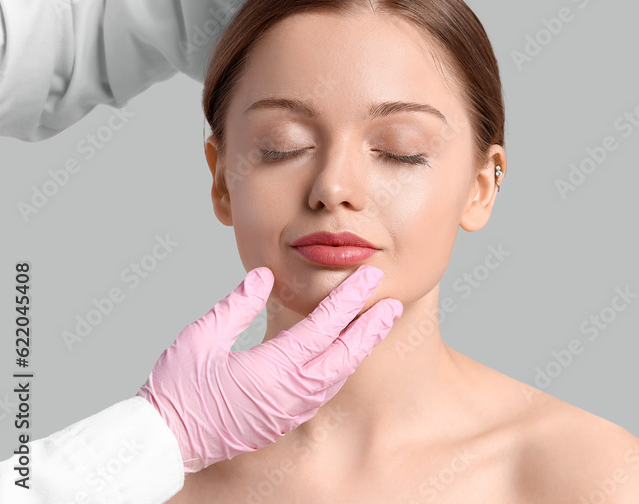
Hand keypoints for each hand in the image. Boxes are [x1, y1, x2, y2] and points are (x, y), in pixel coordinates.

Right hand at [136, 264, 401, 471]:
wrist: (164, 444)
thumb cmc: (176, 392)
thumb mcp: (200, 339)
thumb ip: (236, 306)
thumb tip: (263, 276)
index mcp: (272, 370)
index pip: (322, 328)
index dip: (348, 300)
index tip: (368, 278)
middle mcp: (289, 394)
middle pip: (343, 356)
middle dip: (370, 328)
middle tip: (391, 303)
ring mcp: (288, 411)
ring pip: (337, 376)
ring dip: (358, 348)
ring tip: (376, 325)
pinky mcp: (282, 421)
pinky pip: (323, 392)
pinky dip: (339, 369)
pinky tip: (344, 356)